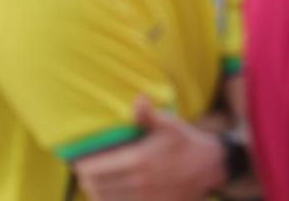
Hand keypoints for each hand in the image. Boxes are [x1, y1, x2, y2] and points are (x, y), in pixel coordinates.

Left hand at [70, 97, 224, 200]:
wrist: (209, 166)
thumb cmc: (186, 142)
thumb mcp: (169, 125)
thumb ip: (148, 116)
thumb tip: (138, 98)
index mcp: (137, 160)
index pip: (94, 169)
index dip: (81, 166)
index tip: (78, 160)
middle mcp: (137, 182)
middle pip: (95, 186)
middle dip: (86, 178)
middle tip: (85, 170)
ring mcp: (143, 198)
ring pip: (104, 199)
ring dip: (95, 192)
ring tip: (94, 182)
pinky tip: (110, 194)